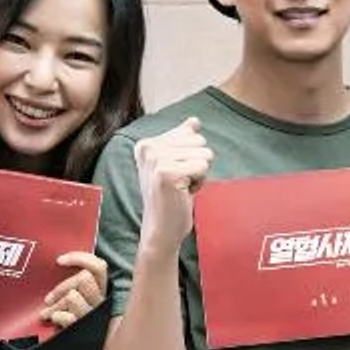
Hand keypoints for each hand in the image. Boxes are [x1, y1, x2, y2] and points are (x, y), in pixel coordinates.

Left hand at [41, 251, 107, 329]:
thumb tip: (56, 266)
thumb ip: (72, 283)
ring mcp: (93, 316)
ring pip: (73, 296)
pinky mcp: (84, 330)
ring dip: (57, 303)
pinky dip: (57, 316)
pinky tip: (53, 319)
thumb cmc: (71, 320)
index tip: (59, 261)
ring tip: (48, 312)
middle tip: (48, 299)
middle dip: (62, 287)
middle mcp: (101, 303)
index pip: (99, 267)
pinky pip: (67, 316)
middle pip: (85, 279)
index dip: (80, 258)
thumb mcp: (76, 298)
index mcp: (102, 291)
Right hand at [133, 118, 210, 258]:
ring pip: (203, 153)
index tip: (175, 174)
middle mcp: (147, 148)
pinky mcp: (167, 174)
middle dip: (196, 163)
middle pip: (199, 141)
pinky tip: (184, 193)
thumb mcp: (174, 163)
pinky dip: (200, 182)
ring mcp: (156, 160)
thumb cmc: (170, 197)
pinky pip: (203, 166)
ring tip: (181, 188)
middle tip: (179, 182)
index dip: (190, 156)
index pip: (190, 133)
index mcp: (146, 143)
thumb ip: (182, 140)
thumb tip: (194, 120)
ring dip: (199, 174)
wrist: (161, 229)